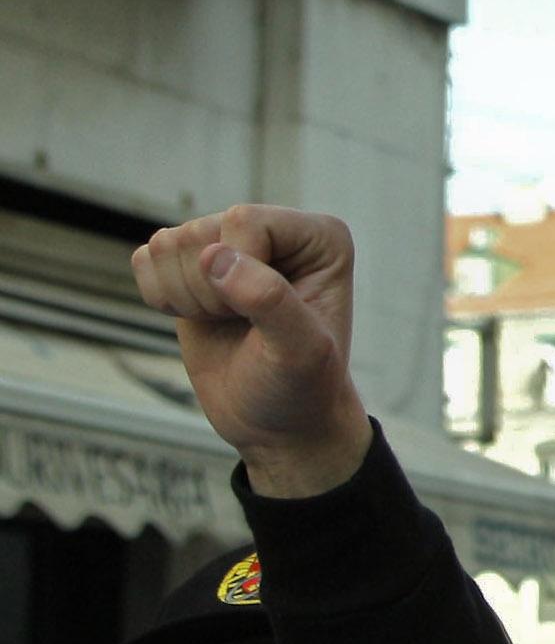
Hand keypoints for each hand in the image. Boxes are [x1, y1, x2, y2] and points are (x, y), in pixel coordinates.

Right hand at [133, 207, 371, 498]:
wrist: (276, 422)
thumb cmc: (301, 388)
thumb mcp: (299, 353)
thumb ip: (269, 300)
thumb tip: (215, 257)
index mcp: (320, 237)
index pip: (243, 222)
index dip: (236, 276)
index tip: (262, 319)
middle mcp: (274, 230)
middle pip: (198, 232)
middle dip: (208, 293)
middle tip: (243, 326)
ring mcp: (229, 244)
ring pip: (166, 243)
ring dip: (185, 298)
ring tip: (226, 323)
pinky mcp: (190, 265)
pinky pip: (145, 259)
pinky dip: (162, 298)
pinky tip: (200, 319)